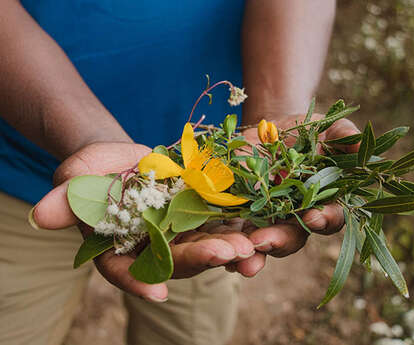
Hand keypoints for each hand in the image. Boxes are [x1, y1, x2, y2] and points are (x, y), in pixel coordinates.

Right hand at [31, 142, 254, 301]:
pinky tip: (259, 228)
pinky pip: (220, 226)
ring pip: (204, 247)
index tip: (158, 294)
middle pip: (175, 261)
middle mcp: (152, 249)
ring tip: (251, 246)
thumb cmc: (96, 169)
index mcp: (119, 249)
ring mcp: (179, 235)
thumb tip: (41, 216)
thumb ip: (66, 198)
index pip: (124, 271)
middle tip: (229, 254)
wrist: (125, 158)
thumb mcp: (78, 177)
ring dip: (228, 248)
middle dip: (201, 259)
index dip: (139, 283)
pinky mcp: (199, 217)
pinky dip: (238, 228)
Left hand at [226, 114, 359, 276]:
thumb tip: (363, 147)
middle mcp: (295, 216)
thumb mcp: (328, 129)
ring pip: (261, 240)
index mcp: (322, 202)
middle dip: (279, 240)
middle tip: (265, 242)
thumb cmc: (308, 131)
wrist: (272, 127)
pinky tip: (219, 251)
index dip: (324, 219)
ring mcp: (267, 216)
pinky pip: (235, 229)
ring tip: (238, 257)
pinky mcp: (241, 211)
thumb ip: (345, 138)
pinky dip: (227, 241)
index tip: (314, 217)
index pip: (328, 217)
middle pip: (291, 237)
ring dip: (251, 250)